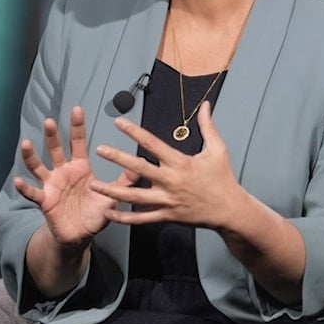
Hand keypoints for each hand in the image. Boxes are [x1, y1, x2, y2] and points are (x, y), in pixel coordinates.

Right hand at [14, 106, 136, 248]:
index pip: (77, 143)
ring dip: (32, 156)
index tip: (77, 109)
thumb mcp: (113, 196)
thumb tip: (140, 163)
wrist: (81, 236)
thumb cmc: (95, 213)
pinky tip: (18, 181)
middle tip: (50, 121)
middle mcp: (63, 172)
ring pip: (39, 167)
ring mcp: (52, 185)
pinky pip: (33, 193)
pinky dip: (24, 188)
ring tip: (26, 144)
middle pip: (56, 150)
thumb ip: (124, 180)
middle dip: (52, 136)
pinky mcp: (45, 201)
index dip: (77, 127)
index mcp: (80, 168)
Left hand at [90, 102, 243, 229]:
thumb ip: (208, 126)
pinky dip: (124, 218)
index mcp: (180, 163)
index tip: (118, 123)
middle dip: (117, 158)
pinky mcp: (167, 216)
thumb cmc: (223, 179)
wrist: (230, 210)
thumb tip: (206, 105)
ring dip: (112, 192)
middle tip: (99, 149)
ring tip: (94, 186)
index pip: (152, 144)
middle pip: (138, 168)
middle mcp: (171, 181)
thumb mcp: (218, 149)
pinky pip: (142, 219)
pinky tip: (109, 214)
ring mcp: (167, 200)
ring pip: (134, 197)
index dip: (134, 131)